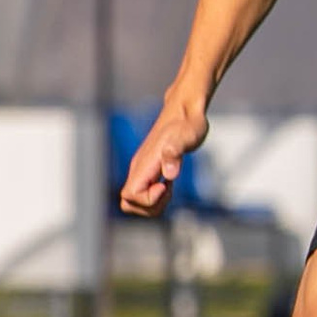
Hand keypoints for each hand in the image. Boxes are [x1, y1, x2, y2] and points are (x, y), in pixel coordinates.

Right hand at [120, 99, 207, 218]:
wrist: (185, 111)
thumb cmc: (188, 123)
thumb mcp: (187, 136)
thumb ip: (175, 152)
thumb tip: (168, 174)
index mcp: (143, 164)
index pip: (130, 195)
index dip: (148, 199)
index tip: (166, 185)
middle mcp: (138, 169)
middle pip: (128, 203)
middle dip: (151, 206)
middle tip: (169, 189)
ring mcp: (142, 172)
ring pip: (135, 203)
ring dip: (155, 203)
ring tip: (170, 185)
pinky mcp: (149, 172)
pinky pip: (144, 195)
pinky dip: (157, 197)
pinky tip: (170, 182)